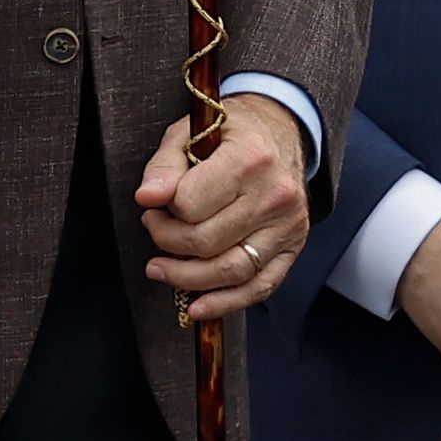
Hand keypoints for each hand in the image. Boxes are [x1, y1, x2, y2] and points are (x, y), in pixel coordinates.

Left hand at [134, 93, 310, 325]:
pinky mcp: (293, 247)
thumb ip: (164, 166)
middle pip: (206, 242)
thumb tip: (147, 197)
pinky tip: (197, 307)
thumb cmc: (230, 134)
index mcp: (249, 157)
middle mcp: (274, 194)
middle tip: (154, 229)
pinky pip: (259, 287)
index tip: (155, 205)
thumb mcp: (190, 133)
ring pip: (230, 271)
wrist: (281, 133)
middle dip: (167, 242)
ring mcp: (288, 225)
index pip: (190, 204)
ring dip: (186, 278)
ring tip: (160, 269)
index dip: (163, 210)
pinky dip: (225, 303)